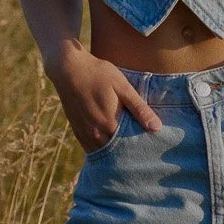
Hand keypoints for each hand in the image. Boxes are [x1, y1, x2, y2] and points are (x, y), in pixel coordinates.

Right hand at [48, 38, 162, 151]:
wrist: (67, 69)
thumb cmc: (98, 74)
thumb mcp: (122, 87)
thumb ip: (139, 108)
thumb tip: (156, 128)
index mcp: (109, 125)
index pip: (130, 146)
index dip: (141, 147)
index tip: (150, 145)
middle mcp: (95, 134)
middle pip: (116, 153)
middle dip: (128, 153)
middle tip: (141, 151)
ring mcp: (84, 133)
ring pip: (103, 152)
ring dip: (114, 154)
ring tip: (127, 150)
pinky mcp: (77, 130)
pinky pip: (91, 148)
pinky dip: (102, 149)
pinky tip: (110, 145)